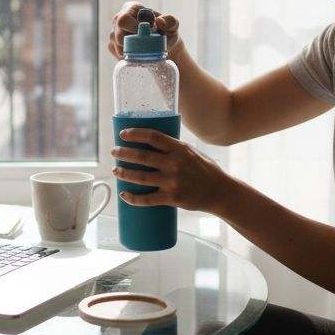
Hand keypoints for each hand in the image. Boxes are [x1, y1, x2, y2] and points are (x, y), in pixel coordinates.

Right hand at [109, 1, 184, 60]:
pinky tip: (138, 54)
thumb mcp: (173, 25)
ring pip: (116, 46)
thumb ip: (170, 21)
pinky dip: (128, 57)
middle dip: (133, 44)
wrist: (163, 46)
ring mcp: (114, 32)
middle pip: (117, 34)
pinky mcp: (113, 45)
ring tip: (145, 50)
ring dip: (131, 52)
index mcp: (131, 8)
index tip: (148, 34)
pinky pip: (117, 53)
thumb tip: (159, 21)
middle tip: (147, 46)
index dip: (133, 29)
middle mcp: (119, 18)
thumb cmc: (167, 32)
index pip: (123, 19)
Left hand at [111, 127, 228, 212]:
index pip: (152, 137)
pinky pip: (147, 199)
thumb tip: (153, 143)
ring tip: (115, 170)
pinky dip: (133, 198)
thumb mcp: (192, 152)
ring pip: (140, 177)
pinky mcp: (172, 198)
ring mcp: (172, 181)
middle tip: (114, 152)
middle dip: (123, 153)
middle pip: (142, 156)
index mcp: (179, 149)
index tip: (122, 134)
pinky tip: (124, 194)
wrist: (220, 192)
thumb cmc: (206, 170)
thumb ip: (174, 148)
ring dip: (124, 173)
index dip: (135, 134)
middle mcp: (174, 164)